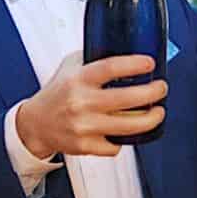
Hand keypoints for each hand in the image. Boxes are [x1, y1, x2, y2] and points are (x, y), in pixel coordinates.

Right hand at [17, 53, 162, 157]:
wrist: (35, 124)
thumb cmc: (57, 95)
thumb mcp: (70, 68)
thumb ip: (93, 59)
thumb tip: (125, 51)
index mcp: (78, 79)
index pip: (110, 68)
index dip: (134, 65)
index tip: (150, 64)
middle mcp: (81, 102)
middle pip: (128, 99)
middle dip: (153, 93)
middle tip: (161, 88)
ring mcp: (84, 126)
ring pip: (129, 126)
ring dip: (151, 119)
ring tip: (157, 112)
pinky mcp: (86, 146)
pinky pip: (116, 145)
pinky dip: (124, 139)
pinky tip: (125, 131)